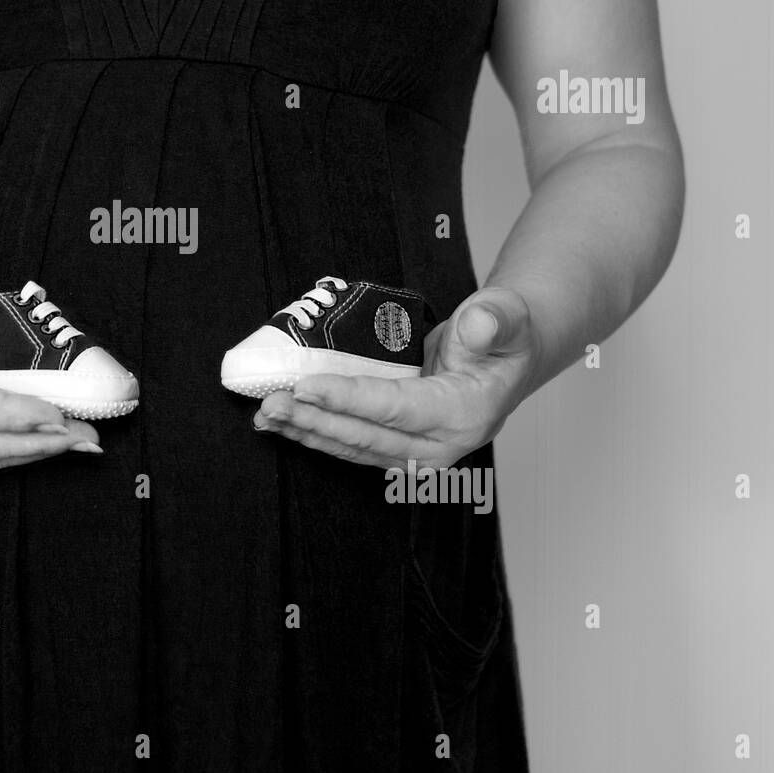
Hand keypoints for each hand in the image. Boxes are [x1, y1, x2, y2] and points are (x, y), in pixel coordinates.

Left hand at [251, 286, 539, 468]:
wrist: (507, 362)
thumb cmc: (504, 338)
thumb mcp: (508, 317)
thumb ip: (494, 320)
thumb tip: (478, 324)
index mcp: (464, 415)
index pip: (396, 409)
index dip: (348, 399)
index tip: (306, 386)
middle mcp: (440, 446)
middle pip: (365, 437)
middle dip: (313, 421)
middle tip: (270, 404)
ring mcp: (418, 455)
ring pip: (352, 448)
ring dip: (306, 433)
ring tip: (266, 416)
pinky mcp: (398, 452)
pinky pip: (352, 446)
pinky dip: (316, 435)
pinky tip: (285, 424)